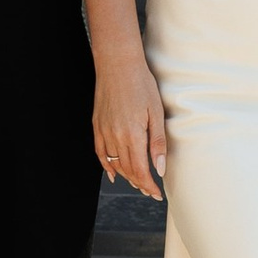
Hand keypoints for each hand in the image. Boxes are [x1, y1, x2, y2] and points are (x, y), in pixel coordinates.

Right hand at [93, 53, 168, 201]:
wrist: (118, 63)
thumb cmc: (141, 84)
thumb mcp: (156, 112)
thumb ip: (157, 142)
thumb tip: (159, 169)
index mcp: (132, 134)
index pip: (140, 170)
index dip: (149, 185)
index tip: (157, 193)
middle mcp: (115, 136)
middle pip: (127, 170)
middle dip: (140, 184)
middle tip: (151, 191)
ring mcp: (104, 131)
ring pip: (114, 163)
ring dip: (126, 176)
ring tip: (137, 183)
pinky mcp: (97, 125)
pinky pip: (100, 152)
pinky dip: (106, 165)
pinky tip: (113, 173)